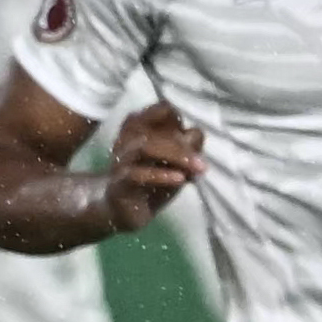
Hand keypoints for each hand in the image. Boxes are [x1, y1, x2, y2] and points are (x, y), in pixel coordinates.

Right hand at [103, 102, 203, 230]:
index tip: (191, 136)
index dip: (178, 120)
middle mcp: (127, 138)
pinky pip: (137, 174)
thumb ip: (189, 146)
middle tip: (202, 163)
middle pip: (153, 129)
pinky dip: (161, 175)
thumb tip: (196, 134)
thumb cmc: (154, 181)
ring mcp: (121, 159)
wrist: (126, 212)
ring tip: (195, 169)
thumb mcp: (178, 162)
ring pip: (144, 147)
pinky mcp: (119, 182)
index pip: (160, 110)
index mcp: (142, 127)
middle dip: (181, 145)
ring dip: (174, 156)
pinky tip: (179, 180)